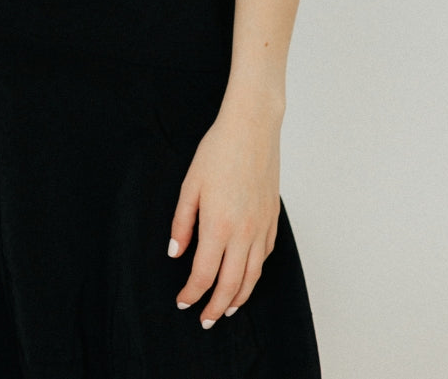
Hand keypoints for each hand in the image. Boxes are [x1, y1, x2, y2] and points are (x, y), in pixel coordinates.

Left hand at [167, 99, 282, 327]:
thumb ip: (182, 223)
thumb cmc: (217, 152)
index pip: (204, 274)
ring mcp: (261, 227)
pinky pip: (264, 256)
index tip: (182, 302)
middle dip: (215, 306)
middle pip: (231, 284)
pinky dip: (255, 273)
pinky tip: (246, 276)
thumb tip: (175, 254)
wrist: (252, 128)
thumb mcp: (190, 185)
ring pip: (252, 276)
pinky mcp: (272, 219)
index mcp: (219, 226)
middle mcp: (244, 233)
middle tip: (204, 320)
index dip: (192, 293)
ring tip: (226, 309)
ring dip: (239, 297)